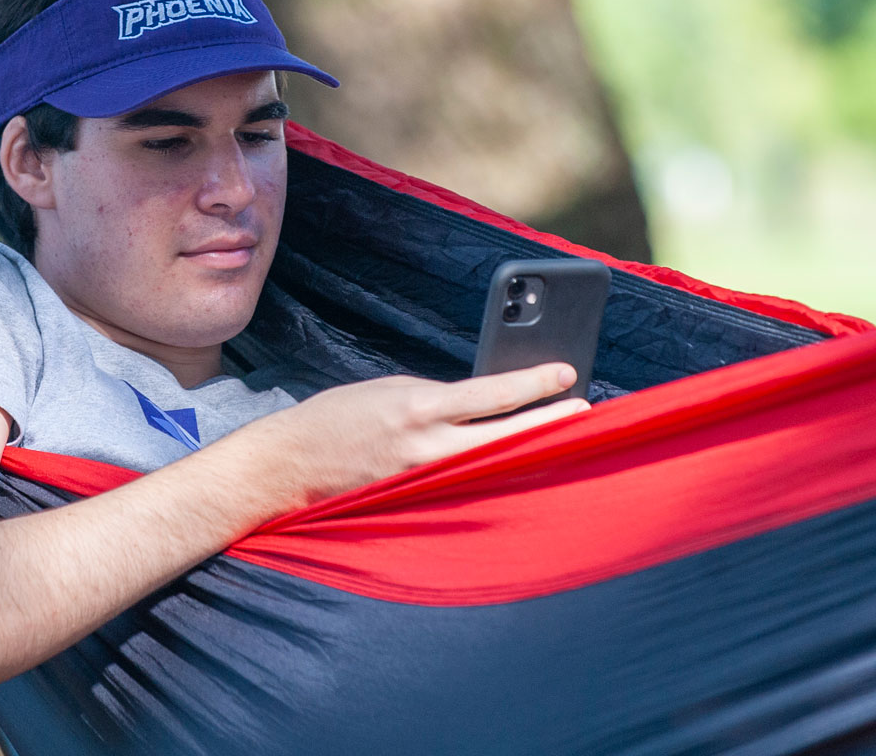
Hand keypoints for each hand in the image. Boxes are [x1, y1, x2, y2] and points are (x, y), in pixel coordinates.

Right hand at [225, 364, 589, 506]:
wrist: (289, 463)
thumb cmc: (338, 418)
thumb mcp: (391, 391)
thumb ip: (437, 400)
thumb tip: (483, 404)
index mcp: (418, 406)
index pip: (492, 394)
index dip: (535, 383)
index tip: (567, 371)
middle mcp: (426, 447)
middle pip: (506, 437)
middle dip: (549, 423)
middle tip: (587, 410)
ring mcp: (422, 480)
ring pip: (492, 466)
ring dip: (528, 453)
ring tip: (562, 442)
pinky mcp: (414, 503)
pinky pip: (465, 490)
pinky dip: (493, 478)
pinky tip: (517, 475)